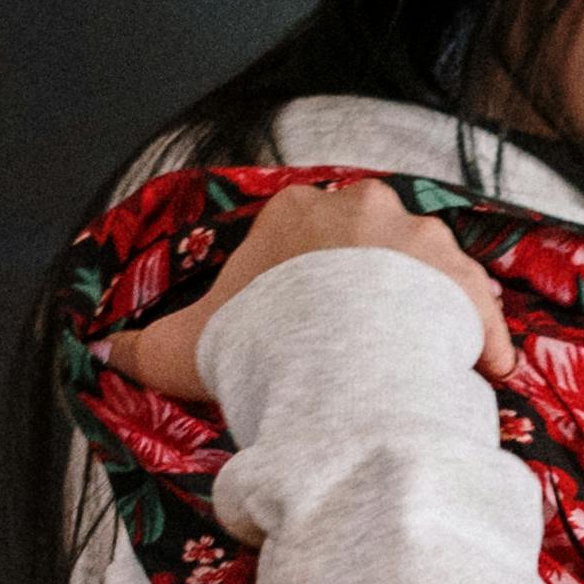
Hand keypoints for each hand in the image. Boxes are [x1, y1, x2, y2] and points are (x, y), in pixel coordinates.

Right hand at [111, 176, 509, 415]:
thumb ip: (147, 346)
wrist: (337, 363)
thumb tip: (106, 349)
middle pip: (368, 249)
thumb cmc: (259, 343)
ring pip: (429, 274)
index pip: (301, 238)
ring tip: (415, 364)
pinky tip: (473, 374)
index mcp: (297, 212)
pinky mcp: (467, 284)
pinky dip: (477, 341)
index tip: (300, 325)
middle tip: (359, 348)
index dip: (300, 285)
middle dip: (369, 292)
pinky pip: (475, 312)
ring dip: (427, 313)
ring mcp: (423, 241)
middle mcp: (365, 209)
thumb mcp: (186, 346)